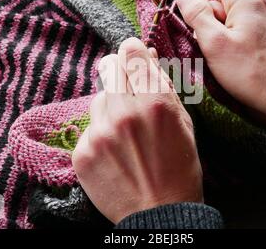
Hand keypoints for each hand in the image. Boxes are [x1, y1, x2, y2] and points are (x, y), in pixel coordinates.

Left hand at [72, 38, 202, 223]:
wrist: (160, 214)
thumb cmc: (180, 167)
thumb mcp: (183, 122)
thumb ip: (163, 84)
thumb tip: (146, 53)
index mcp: (155, 102)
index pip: (131, 52)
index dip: (133, 51)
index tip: (133, 55)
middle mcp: (124, 113)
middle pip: (109, 66)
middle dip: (119, 71)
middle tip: (128, 88)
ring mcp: (99, 133)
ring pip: (98, 97)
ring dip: (110, 105)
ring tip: (126, 131)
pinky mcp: (82, 152)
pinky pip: (89, 127)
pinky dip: (100, 132)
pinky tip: (115, 151)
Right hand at [176, 0, 265, 133]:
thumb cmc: (249, 71)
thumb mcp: (214, 42)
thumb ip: (196, 14)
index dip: (198, 6)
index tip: (202, 31)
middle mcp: (256, 2)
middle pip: (218, 2)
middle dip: (207, 23)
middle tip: (213, 48)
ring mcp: (262, 19)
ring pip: (226, 19)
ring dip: (217, 36)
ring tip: (223, 57)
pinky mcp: (264, 35)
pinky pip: (237, 30)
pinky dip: (230, 43)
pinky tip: (232, 60)